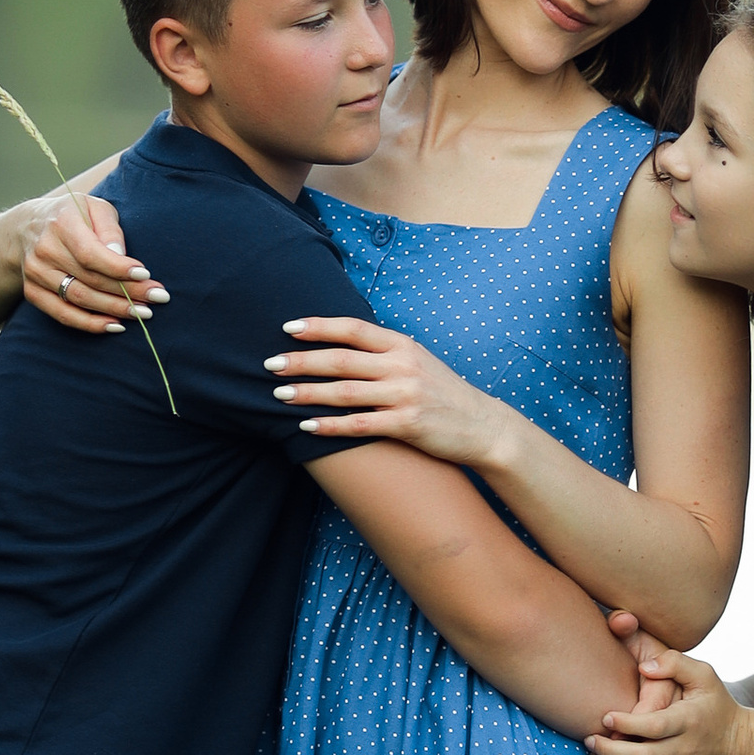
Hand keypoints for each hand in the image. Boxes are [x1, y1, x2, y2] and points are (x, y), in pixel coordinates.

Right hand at [21, 191, 164, 333]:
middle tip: (157, 299)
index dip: (118, 268)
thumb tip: (121, 256)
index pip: (90, 253)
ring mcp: (36, 273)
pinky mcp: (33, 292)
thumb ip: (110, 228)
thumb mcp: (95, 207)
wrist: (28, 227)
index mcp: (61, 224)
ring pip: (79, 299)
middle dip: (127, 292)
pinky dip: (90, 324)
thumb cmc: (74, 216)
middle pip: (90, 279)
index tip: (145, 275)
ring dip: (114, 310)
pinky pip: (63, 314)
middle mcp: (45, 250)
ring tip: (143, 313)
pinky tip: (116, 325)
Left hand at [270, 318, 508, 467]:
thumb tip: (342, 344)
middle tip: (269, 364)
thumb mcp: (419, 362)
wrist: (484, 427)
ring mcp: (405, 395)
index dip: (318, 327)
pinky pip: (359, 425)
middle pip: (341, 360)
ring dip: (308, 393)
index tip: (288, 328)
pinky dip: (330, 426)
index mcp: (403, 345)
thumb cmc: (445, 395)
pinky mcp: (408, 424)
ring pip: (345, 392)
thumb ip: (385, 352)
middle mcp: (403, 366)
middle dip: (301, 362)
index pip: (353, 329)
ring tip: (279, 395)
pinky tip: (306, 427)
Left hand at [586, 639, 753, 754]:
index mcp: (689, 721)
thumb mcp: (705, 676)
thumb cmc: (715, 706)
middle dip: (608, 751)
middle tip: (589, 740)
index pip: (652, 727)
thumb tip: (644, 667)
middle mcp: (687, 751)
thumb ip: (675, 663)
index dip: (624, 724)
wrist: (742, 747)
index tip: (605, 717)